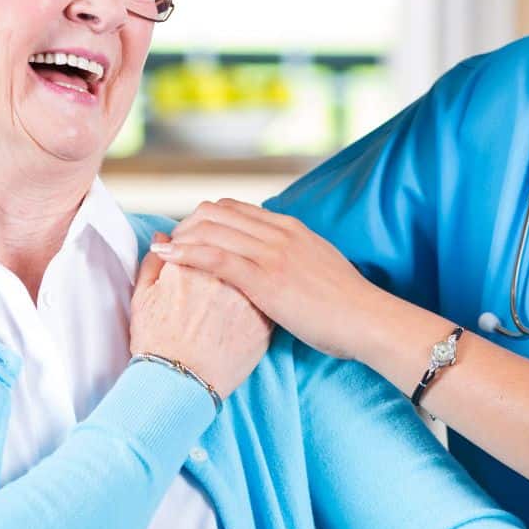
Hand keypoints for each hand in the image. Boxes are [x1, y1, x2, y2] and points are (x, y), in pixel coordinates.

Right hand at [129, 237, 270, 398]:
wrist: (178, 384)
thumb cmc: (157, 345)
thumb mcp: (142, 299)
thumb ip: (152, 263)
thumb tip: (163, 238)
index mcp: (189, 264)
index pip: (200, 234)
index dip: (196, 241)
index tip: (194, 251)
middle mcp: (221, 275)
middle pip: (230, 247)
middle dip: (224, 251)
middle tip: (214, 271)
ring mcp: (246, 296)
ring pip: (254, 267)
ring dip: (247, 268)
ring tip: (231, 288)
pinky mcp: (264, 319)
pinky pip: (268, 295)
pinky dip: (261, 294)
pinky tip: (248, 304)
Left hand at [152, 200, 387, 359]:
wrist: (366, 320)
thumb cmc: (346, 305)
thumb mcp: (317, 268)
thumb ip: (294, 259)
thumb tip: (276, 264)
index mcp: (290, 228)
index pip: (235, 209)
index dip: (204, 219)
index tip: (187, 236)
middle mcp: (278, 233)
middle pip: (216, 213)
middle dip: (186, 226)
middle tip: (169, 247)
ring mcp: (271, 253)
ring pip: (211, 229)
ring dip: (180, 238)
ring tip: (161, 253)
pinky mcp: (265, 278)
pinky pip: (215, 256)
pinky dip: (185, 253)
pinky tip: (167, 257)